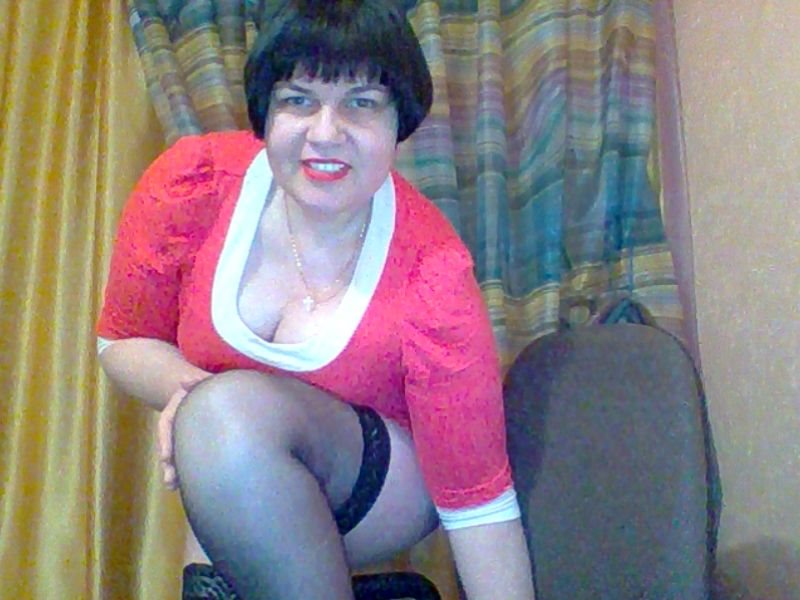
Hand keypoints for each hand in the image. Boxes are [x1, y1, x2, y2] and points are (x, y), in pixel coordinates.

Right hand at [158, 374, 209, 489]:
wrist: (198, 391)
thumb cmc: (198, 387)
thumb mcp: (196, 382)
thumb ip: (194, 381)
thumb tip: (188, 380)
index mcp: (173, 412)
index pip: (167, 426)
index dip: (166, 441)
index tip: (166, 456)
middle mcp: (174, 427)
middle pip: (169, 446)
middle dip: (169, 463)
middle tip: (170, 479)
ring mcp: (180, 437)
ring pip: (175, 456)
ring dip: (173, 471)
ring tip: (172, 486)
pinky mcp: (190, 444)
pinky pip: (186, 458)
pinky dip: (184, 471)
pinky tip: (184, 486)